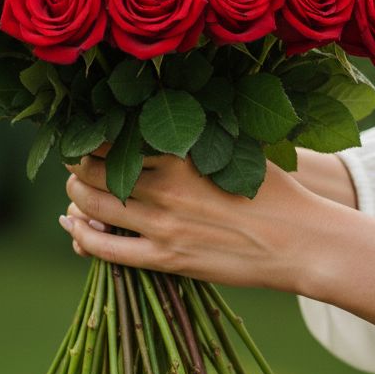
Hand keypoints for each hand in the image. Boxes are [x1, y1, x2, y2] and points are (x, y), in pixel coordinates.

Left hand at [60, 148, 374, 327]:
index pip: (113, 137)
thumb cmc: (276, 192)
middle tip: (78, 163)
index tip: (89, 135)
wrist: (301, 242)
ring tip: (76, 190)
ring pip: (92, 205)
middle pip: (93, 169)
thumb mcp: (238, 150)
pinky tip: (73, 225)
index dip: (91, 135)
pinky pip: (104, 246)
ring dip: (76, 196)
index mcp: (181, 152)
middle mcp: (164, 186)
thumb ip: (201, 136)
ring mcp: (162, 224)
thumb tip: (176, 116)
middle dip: (78, 165)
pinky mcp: (165, 258)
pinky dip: (81, 234)